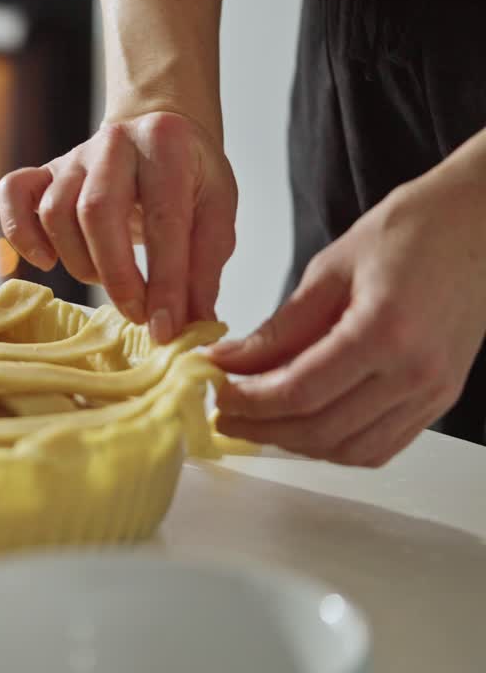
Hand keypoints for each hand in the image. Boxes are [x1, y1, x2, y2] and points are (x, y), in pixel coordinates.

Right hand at [0, 111, 237, 341]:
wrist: (157, 132)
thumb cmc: (189, 177)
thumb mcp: (216, 210)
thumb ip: (206, 265)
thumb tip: (195, 324)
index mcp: (165, 142)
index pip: (163, 218)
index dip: (165, 280)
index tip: (166, 327)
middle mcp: (114, 141)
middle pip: (97, 212)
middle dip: (116, 276)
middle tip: (136, 314)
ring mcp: (73, 155)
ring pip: (55, 213)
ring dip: (80, 262)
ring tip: (107, 279)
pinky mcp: (44, 170)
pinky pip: (13, 195)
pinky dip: (21, 233)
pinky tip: (47, 260)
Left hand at [209, 166, 485, 466]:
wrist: (482, 224)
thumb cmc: (412, 232)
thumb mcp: (329, 270)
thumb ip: (278, 329)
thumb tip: (228, 362)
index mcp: (385, 332)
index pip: (298, 392)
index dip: (247, 401)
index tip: (213, 392)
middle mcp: (416, 372)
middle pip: (321, 429)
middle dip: (261, 428)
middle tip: (222, 413)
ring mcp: (433, 391)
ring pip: (350, 449)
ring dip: (295, 444)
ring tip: (255, 422)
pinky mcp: (440, 398)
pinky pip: (381, 445)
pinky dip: (335, 445)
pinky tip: (302, 425)